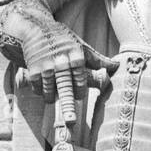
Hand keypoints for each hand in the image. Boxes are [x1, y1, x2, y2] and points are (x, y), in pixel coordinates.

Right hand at [3, 0, 103, 117]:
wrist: (35, 28)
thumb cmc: (62, 39)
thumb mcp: (81, 46)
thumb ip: (97, 59)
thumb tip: (116, 66)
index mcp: (76, 56)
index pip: (81, 81)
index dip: (80, 90)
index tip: (78, 94)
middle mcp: (61, 62)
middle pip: (65, 89)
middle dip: (68, 106)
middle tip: (71, 122)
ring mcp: (46, 67)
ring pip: (50, 92)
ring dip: (52, 97)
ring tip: (52, 93)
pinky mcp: (33, 71)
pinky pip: (38, 90)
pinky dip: (41, 92)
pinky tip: (42, 84)